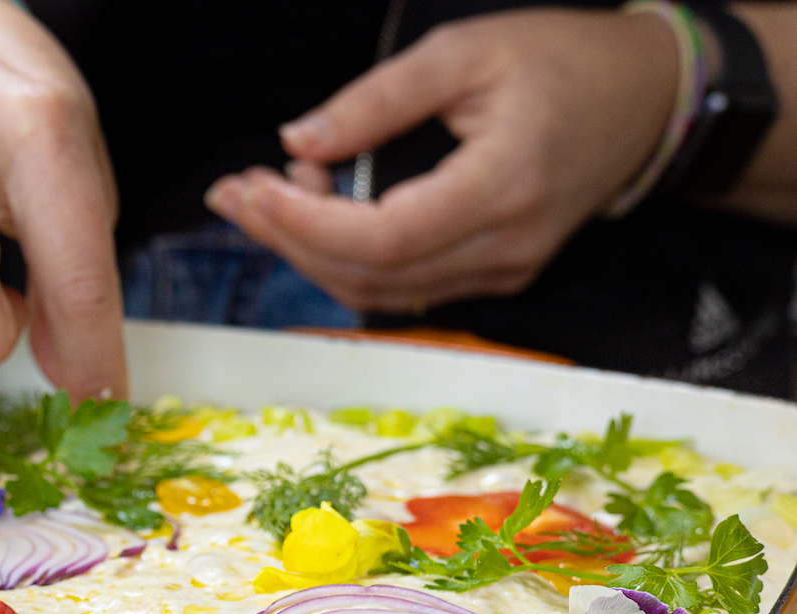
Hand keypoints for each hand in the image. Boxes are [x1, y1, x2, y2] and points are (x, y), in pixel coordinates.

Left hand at [205, 9, 680, 313]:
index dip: (307, 221)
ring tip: (264, 198)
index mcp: (503, 184)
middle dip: (289, 237)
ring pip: (378, 291)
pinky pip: (401, 288)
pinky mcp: (492, 275)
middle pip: (369, 274)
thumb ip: (376, 100)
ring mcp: (501, 270)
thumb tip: (299, 139)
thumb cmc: (563, 63)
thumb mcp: (463, 54)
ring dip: (309, 251)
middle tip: (237, 192)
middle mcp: (504, 245)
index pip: (383, 236)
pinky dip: (346, 258)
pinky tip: (315, 215)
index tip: (256, 185)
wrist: (644, 99)